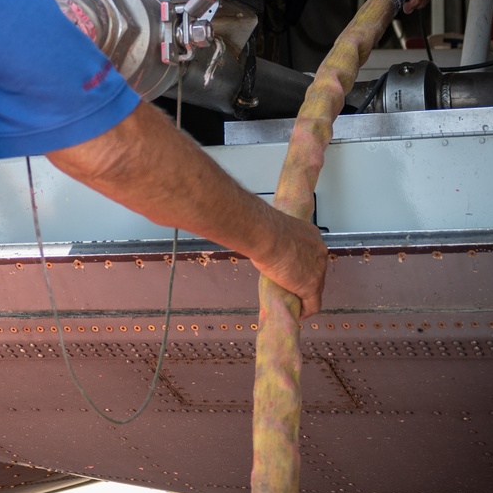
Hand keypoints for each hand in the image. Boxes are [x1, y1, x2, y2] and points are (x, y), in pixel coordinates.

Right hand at [48, 103, 328, 317]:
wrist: (251, 225)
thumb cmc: (237, 214)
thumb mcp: (226, 204)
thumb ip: (209, 197)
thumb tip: (178, 178)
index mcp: (295, 222)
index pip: (298, 245)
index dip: (288, 259)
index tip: (280, 267)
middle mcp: (311, 241)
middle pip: (308, 269)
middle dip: (294, 280)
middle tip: (279, 288)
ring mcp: (314, 263)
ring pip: (308, 288)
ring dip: (293, 296)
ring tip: (279, 302)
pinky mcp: (309, 282)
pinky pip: (309, 304)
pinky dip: (299, 310)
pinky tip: (289, 315)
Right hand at [248, 204, 328, 316]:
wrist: (265, 235)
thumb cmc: (264, 230)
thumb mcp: (276, 233)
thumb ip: (280, 242)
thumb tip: (269, 249)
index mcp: (312, 236)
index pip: (311, 255)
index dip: (303, 266)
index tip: (294, 272)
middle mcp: (320, 251)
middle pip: (316, 271)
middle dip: (305, 280)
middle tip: (292, 289)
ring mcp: (318, 269)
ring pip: (316, 288)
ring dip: (305, 295)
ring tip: (294, 302)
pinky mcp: (312, 286)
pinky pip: (314, 304)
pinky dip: (306, 310)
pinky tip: (299, 314)